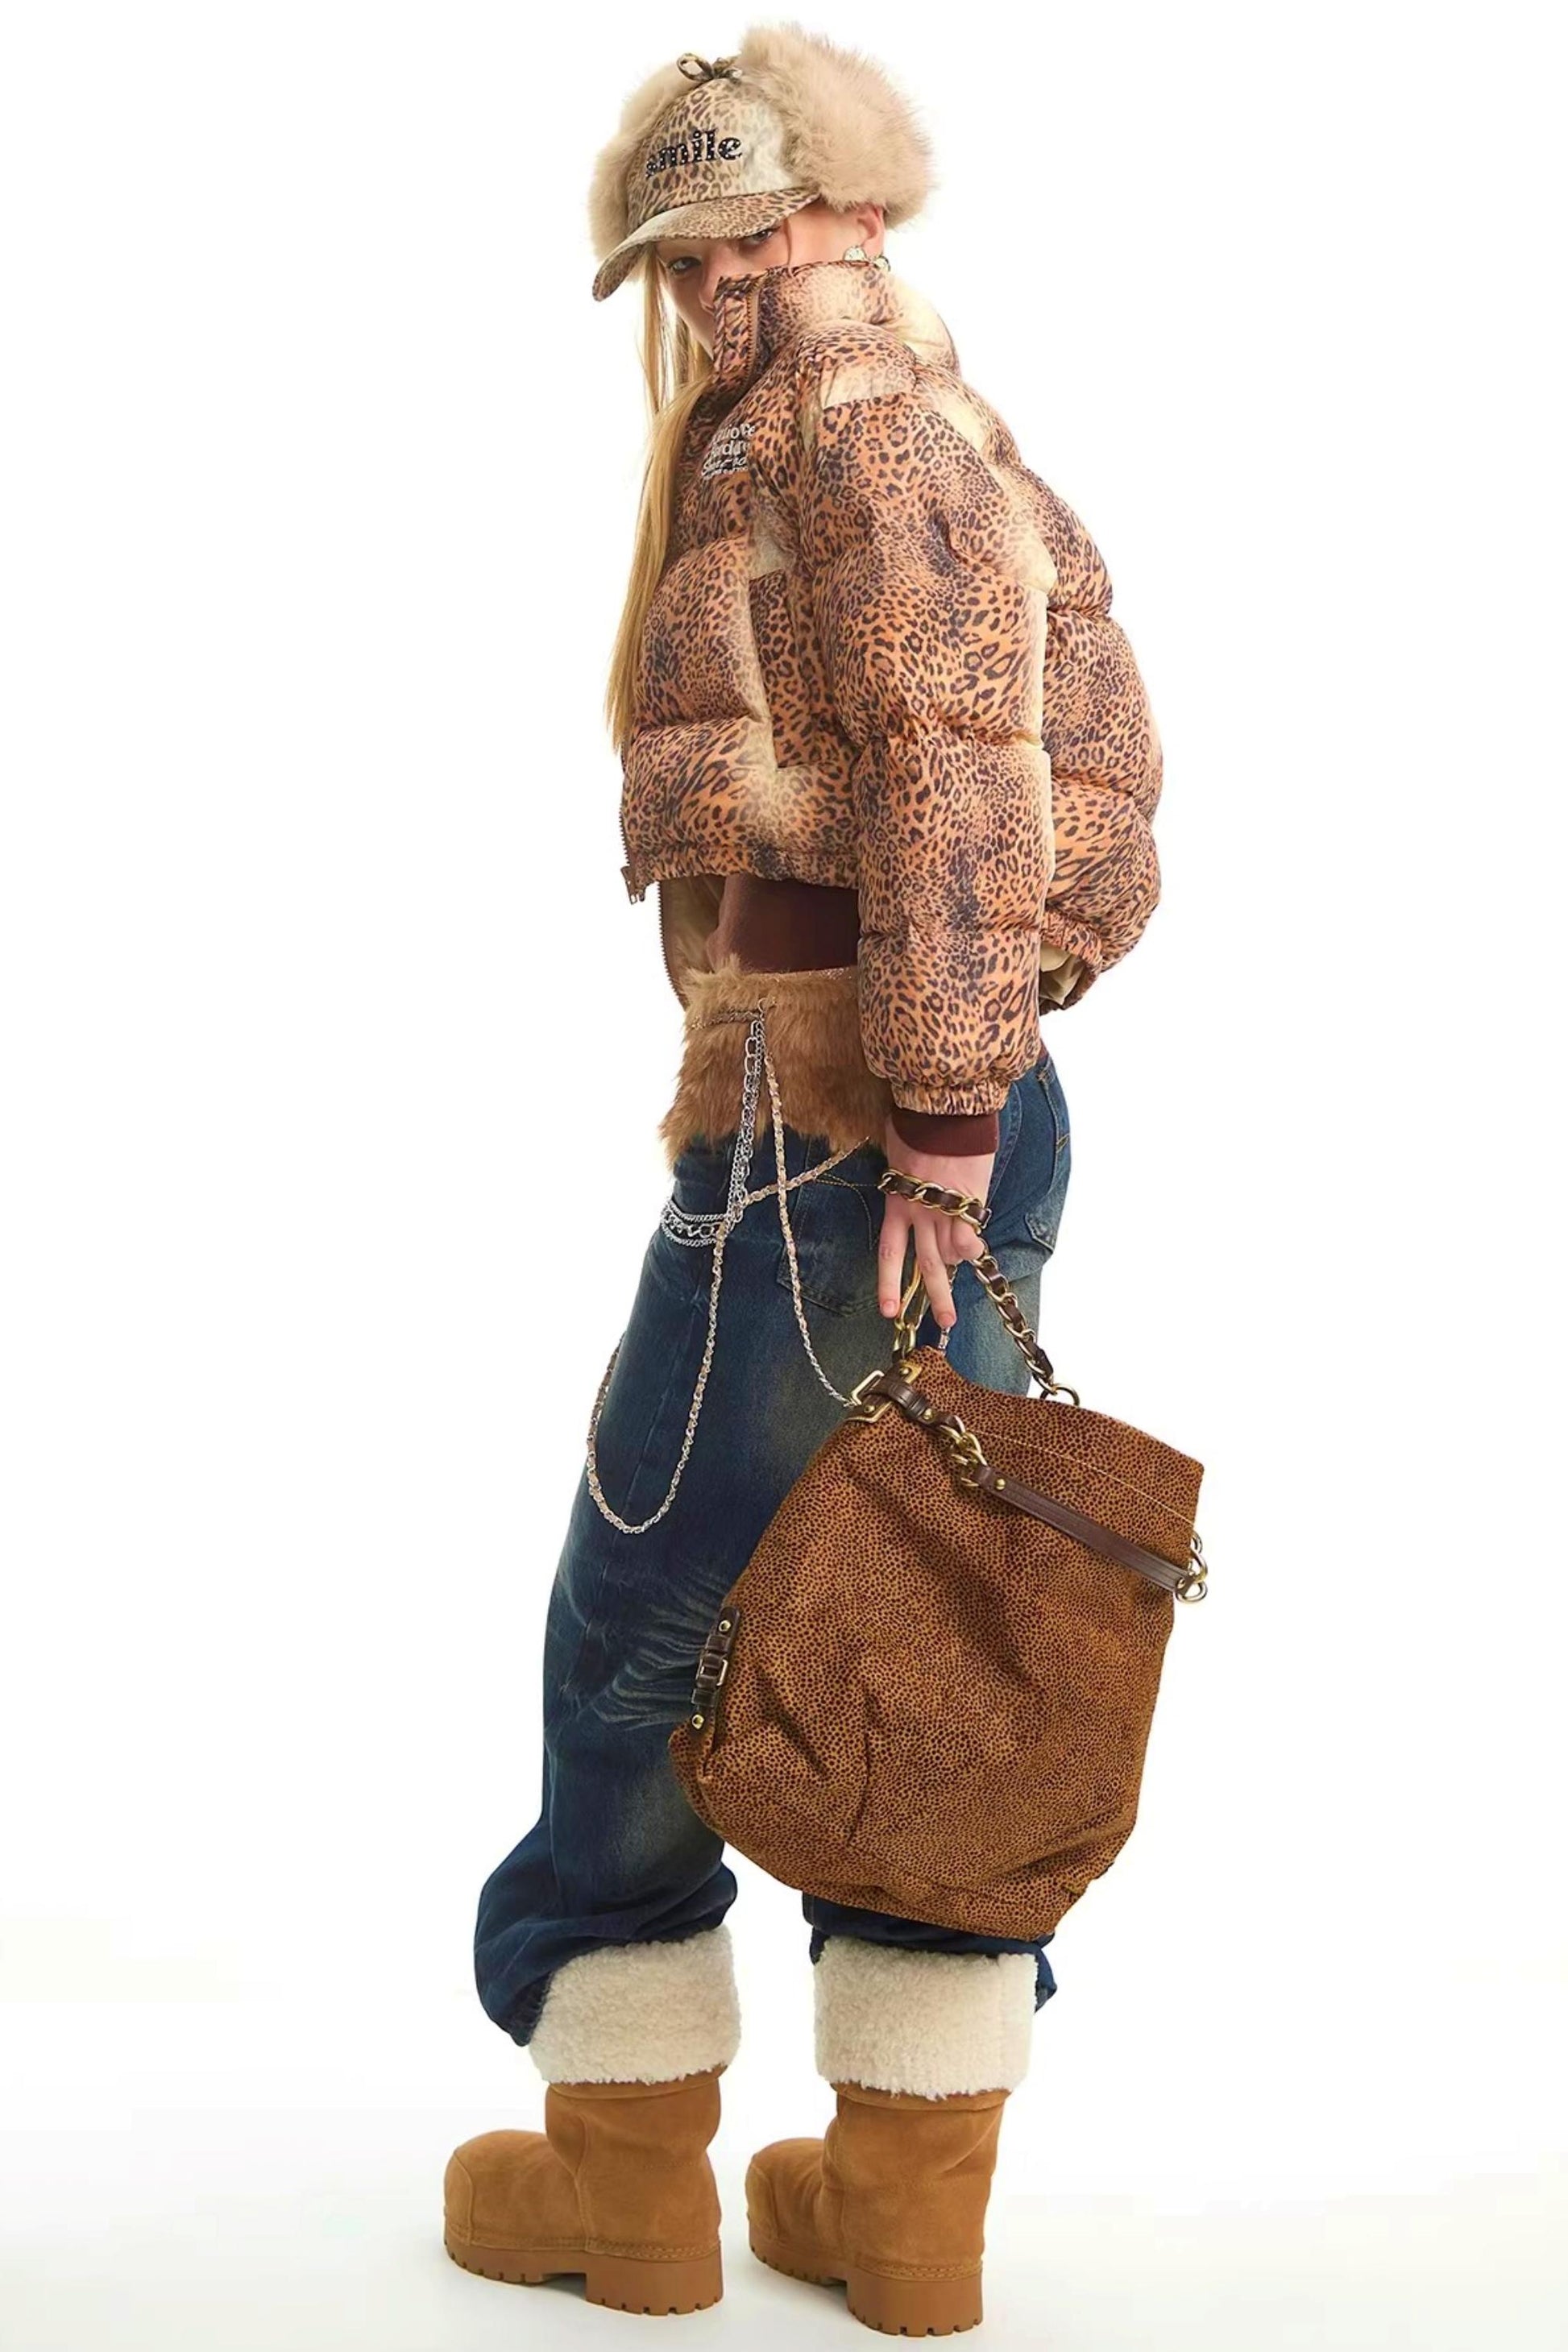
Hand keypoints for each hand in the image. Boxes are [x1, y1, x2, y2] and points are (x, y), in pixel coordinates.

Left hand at [876, 1121, 994, 1331]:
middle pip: (923, 1265)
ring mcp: (945, 1208)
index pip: (890, 1251)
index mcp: (896, 1202)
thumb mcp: (898, 1157)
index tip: (890, 1312)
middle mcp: (918, 1212)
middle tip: (942, 1323)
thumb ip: (902, 1181)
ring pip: (950, 1254)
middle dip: (933, 1298)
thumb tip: (905, 1185)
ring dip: (954, 1270)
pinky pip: (971, 1234)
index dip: (889, 1284)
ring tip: (958, 1286)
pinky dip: (973, 1246)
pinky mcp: (970, 1200)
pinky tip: (975, 1251)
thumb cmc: (917, 1124)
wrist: (944, 1106)